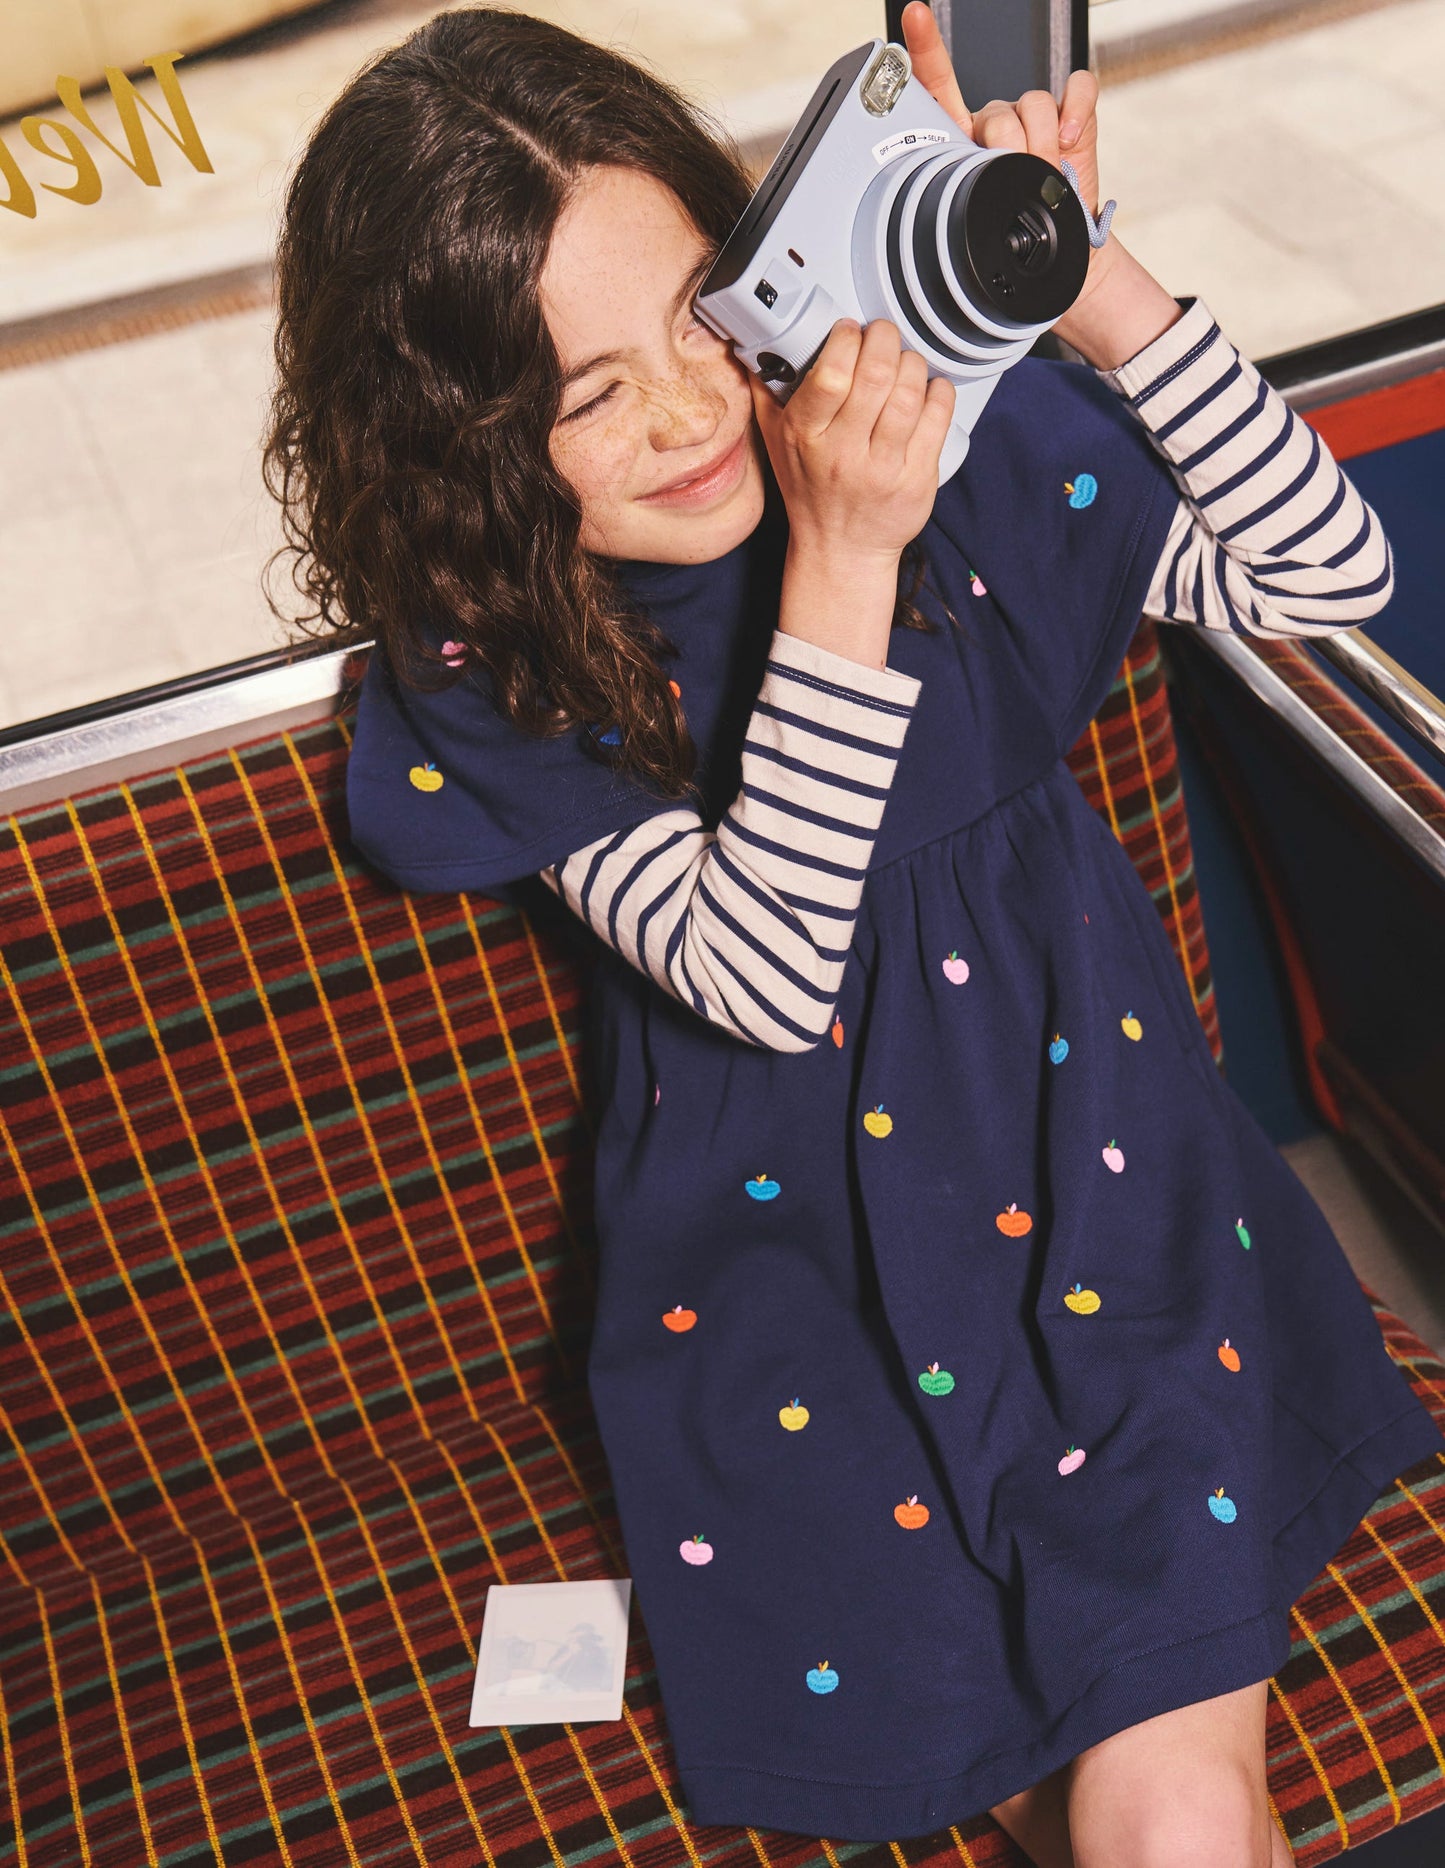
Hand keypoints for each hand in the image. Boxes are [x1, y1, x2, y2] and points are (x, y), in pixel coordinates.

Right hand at [748, 317, 955, 565]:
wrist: (840, 550)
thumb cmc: (810, 492)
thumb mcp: (776, 444)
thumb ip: (767, 394)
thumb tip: (755, 347)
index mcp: (807, 437)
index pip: (831, 376)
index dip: (847, 340)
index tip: (850, 331)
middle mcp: (845, 454)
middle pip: (877, 376)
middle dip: (885, 340)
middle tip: (884, 335)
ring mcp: (884, 469)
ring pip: (909, 394)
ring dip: (913, 363)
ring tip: (905, 361)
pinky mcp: (917, 480)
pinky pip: (937, 421)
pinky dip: (939, 393)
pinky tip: (930, 388)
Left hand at [899, 2, 1114, 321]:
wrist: (1063, 248)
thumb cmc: (1016, 231)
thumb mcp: (982, 213)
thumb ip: (968, 186)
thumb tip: (979, 172)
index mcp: (962, 141)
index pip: (937, 88)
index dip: (925, 51)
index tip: (914, 18)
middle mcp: (995, 120)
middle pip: (996, 113)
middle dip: (1009, 154)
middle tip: (1015, 182)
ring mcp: (1034, 115)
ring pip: (1035, 104)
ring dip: (1042, 147)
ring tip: (1043, 176)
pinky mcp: (1073, 112)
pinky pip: (1076, 89)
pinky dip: (1076, 113)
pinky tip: (1070, 141)